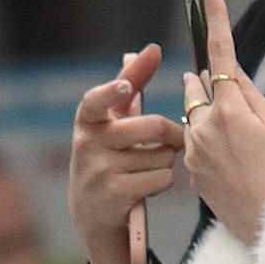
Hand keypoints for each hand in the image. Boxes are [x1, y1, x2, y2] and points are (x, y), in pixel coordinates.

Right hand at [71, 45, 189, 263]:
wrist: (92, 214)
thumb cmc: (109, 157)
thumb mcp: (112, 122)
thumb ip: (130, 85)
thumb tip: (150, 49)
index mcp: (87, 120)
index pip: (96, 101)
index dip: (112, 93)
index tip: (125, 87)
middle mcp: (89, 143)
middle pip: (150, 127)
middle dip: (172, 133)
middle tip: (177, 138)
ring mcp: (100, 171)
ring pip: (160, 155)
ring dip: (167, 160)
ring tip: (151, 166)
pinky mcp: (116, 195)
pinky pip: (161, 178)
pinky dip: (164, 180)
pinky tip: (151, 184)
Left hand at [179, 0, 264, 246]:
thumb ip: (248, 94)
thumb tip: (227, 72)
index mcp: (231, 109)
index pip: (221, 53)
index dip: (216, 19)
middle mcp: (205, 126)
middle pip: (197, 87)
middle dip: (211, 89)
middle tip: (238, 115)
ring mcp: (194, 150)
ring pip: (193, 117)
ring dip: (209, 120)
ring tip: (238, 148)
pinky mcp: (191, 172)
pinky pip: (193, 145)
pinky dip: (206, 146)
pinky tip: (231, 166)